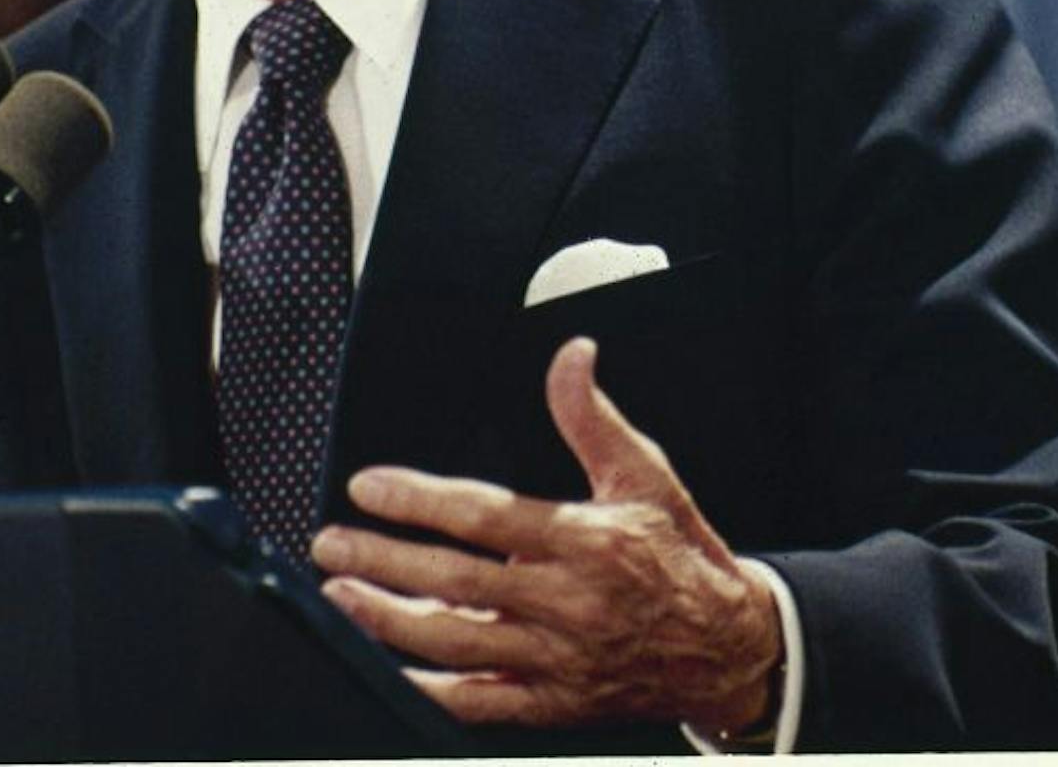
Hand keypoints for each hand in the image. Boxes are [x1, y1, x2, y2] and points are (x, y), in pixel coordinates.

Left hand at [311, 336, 781, 732]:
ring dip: (389, 620)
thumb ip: (590, 416)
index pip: (484, 516)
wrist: (727, 645)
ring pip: (456, 644)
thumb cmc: (678, 553)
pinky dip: (428, 688)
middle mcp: (567, 604)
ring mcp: (557, 660)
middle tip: (330, 541)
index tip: (368, 486)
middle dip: (383, 560)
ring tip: (340, 594)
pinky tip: (386, 666)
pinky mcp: (554, 703)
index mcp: (585, 540)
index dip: (418, 500)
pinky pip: (480, 703)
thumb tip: (570, 355)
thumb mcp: (644, 472)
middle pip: (456, 582)